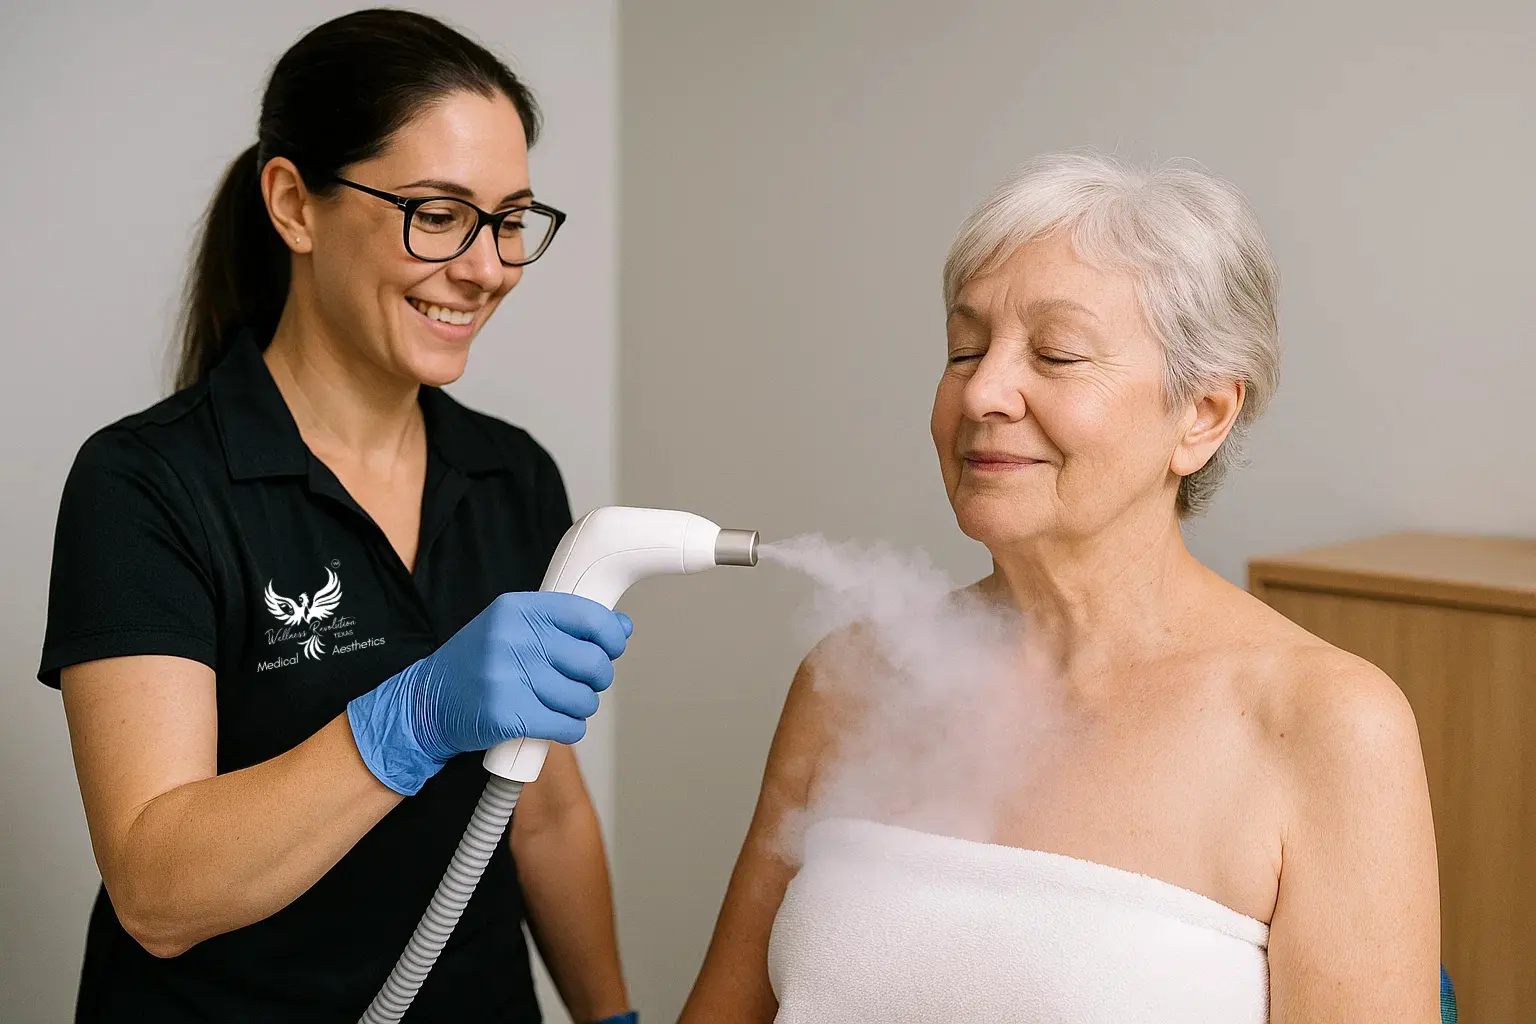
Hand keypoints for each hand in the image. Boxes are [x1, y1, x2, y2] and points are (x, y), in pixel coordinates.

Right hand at [347, 592, 632, 794]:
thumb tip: (621, 628)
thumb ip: (564, 627)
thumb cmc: (476, 666)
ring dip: (581, 708)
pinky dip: (569, 730)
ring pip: (583, 698)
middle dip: (596, 679)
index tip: (611, 647)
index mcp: (516, 609)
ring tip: (561, 705)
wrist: (425, 703)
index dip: (610, 636)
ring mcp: (507, 676)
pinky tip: (555, 725)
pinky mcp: (505, 714)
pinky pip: (566, 726)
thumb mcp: (513, 631)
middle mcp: (512, 638)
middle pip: (592, 662)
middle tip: (582, 683)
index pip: (587, 615)